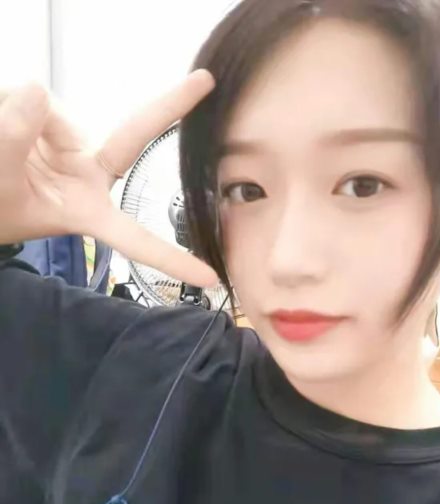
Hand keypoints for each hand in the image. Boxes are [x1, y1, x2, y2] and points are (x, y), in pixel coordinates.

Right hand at [0, 71, 218, 286]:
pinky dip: (8, 107)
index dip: (170, 259)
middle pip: (133, 137)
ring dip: (16, 118)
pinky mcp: (48, 120)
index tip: (210, 277)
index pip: (134, 238)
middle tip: (206, 81)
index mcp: (85, 212)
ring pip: (49, 110)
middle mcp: (86, 176)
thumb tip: (36, 93)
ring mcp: (69, 146)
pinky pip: (32, 100)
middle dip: (170, 106)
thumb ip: (13, 143)